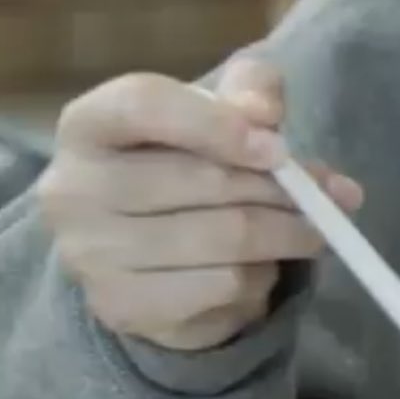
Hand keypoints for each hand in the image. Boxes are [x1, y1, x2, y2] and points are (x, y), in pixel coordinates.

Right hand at [37, 60, 364, 351]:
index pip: (143, 104)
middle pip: (202, 178)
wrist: (151, 253)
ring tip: (309, 229)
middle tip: (328, 194)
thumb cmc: (190, 162)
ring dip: (287, 233)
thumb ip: (251, 91)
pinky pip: (223, 286)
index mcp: (89, 123)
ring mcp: (90, 255)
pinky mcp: (122, 307)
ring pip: (224, 237)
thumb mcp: (223, 110)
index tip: (278, 146)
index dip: (217, 122)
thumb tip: (265, 113)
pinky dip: (260, 277)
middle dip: (281, 187)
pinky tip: (259, 267)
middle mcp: (71, 189)